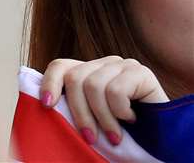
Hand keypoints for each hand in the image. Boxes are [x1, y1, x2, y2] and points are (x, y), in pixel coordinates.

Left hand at [41, 57, 167, 147]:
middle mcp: (103, 63)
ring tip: (113, 136)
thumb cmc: (122, 130)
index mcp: (87, 71)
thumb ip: (71, 105)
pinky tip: (130, 119)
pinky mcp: (140, 72)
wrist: (159, 136)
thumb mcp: (92, 117)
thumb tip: (42, 105)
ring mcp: (122, 64)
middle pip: (75, 79)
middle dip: (80, 113)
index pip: (60, 66)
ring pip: (94, 86)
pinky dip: (120, 111)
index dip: (49, 84)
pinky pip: (116, 90)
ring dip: (103, 118)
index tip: (47, 106)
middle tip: (90, 139)